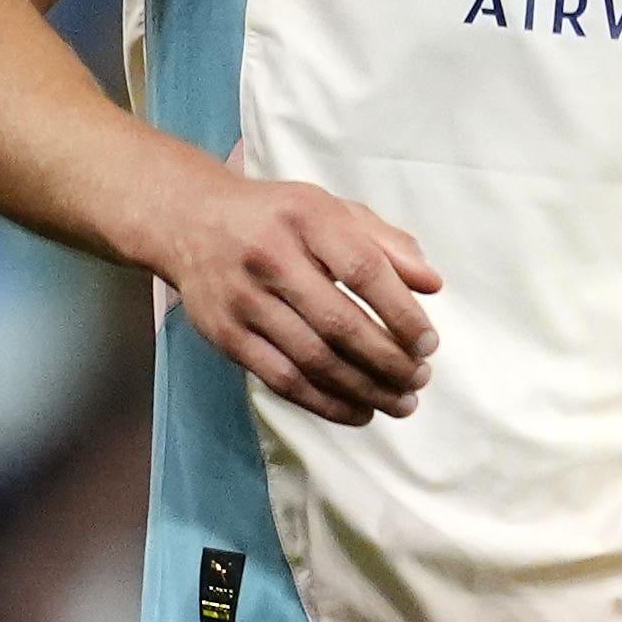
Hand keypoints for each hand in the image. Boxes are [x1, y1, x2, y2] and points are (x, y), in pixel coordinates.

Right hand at [154, 169, 439, 423]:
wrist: (189, 221)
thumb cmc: (278, 218)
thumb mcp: (332, 210)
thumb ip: (387, 243)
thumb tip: (433, 285)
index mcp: (306, 217)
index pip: (364, 271)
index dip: (402, 314)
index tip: (429, 344)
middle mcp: (270, 257)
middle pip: (339, 323)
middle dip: (389, 361)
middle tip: (420, 378)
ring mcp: (243, 300)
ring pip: (312, 359)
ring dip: (364, 389)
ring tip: (400, 402)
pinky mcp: (225, 334)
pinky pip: (281, 380)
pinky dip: (326, 403)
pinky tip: (359, 412)